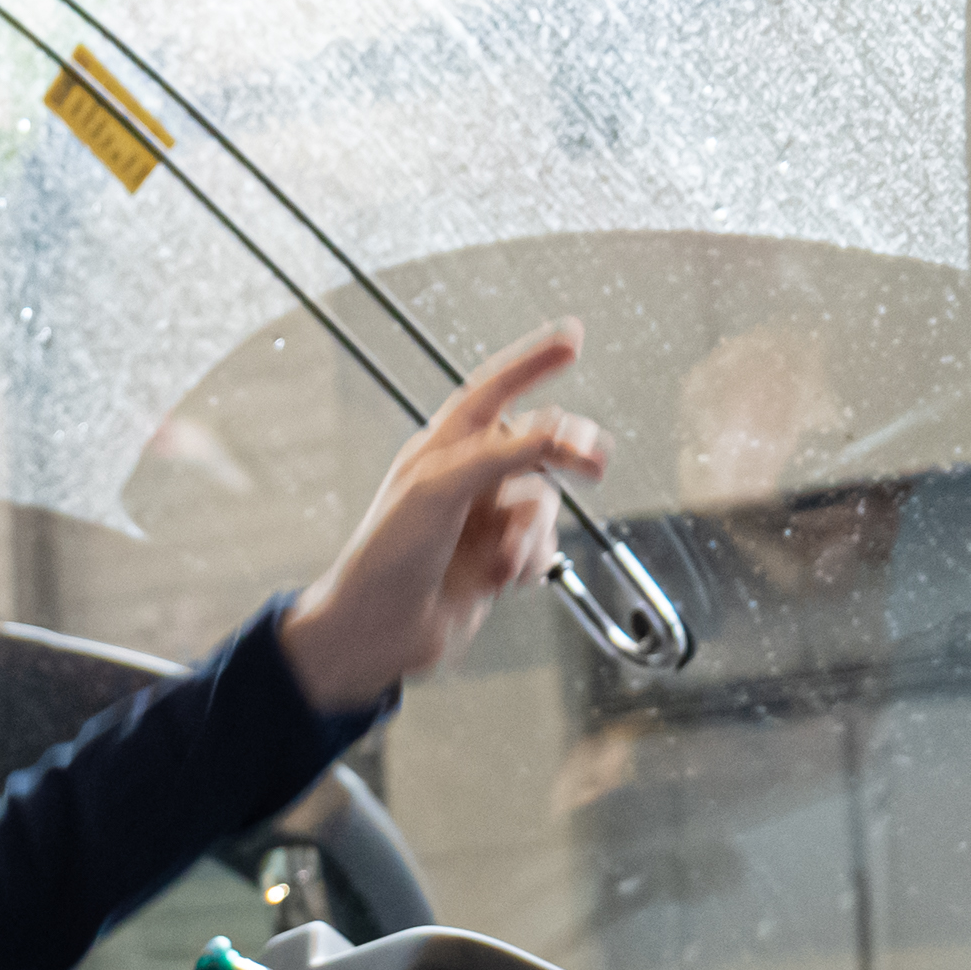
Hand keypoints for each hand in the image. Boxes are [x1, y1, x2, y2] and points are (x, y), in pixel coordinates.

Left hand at [275, 321, 611, 712]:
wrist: (376, 631)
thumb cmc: (386, 556)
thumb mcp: (441, 489)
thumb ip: (503, 453)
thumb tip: (559, 431)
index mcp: (442, 448)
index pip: (494, 390)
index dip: (533, 362)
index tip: (573, 338)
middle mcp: (465, 477)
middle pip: (538, 446)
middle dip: (565, 456)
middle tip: (594, 462)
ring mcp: (483, 519)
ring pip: (543, 504)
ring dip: (531, 533)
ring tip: (504, 560)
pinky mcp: (496, 559)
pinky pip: (540, 545)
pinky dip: (529, 560)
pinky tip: (503, 579)